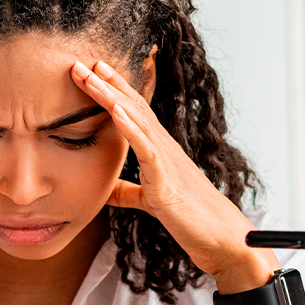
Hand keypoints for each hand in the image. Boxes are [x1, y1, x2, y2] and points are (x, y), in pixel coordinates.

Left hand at [70, 59, 274, 292]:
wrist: (224, 242)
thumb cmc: (192, 221)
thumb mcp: (149, 202)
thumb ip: (127, 192)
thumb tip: (102, 188)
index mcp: (160, 152)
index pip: (134, 113)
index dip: (114, 90)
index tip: (92, 70)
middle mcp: (165, 149)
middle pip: (133, 108)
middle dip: (106, 84)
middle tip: (80, 62)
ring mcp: (168, 163)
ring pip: (138, 122)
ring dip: (112, 97)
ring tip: (91, 75)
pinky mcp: (168, 183)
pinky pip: (147, 152)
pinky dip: (131, 130)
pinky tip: (115, 113)